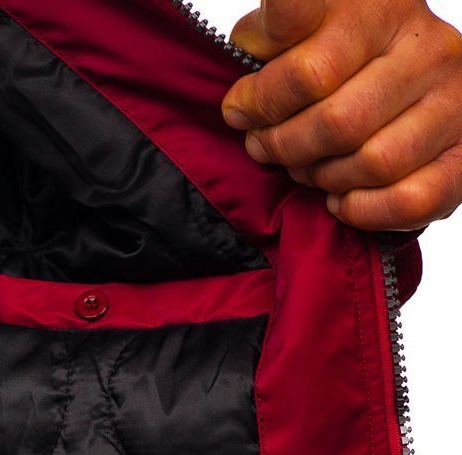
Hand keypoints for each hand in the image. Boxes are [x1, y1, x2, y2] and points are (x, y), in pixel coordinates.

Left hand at [220, 0, 461, 230]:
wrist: (412, 81)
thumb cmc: (342, 59)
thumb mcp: (303, 32)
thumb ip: (271, 41)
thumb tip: (245, 86)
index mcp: (380, 7)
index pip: (311, 59)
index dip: (262, 95)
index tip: (239, 108)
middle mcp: (426, 46)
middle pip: (336, 120)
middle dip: (284, 145)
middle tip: (264, 147)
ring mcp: (453, 100)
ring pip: (372, 162)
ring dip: (324, 178)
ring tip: (305, 169)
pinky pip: (409, 200)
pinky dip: (363, 210)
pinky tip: (341, 198)